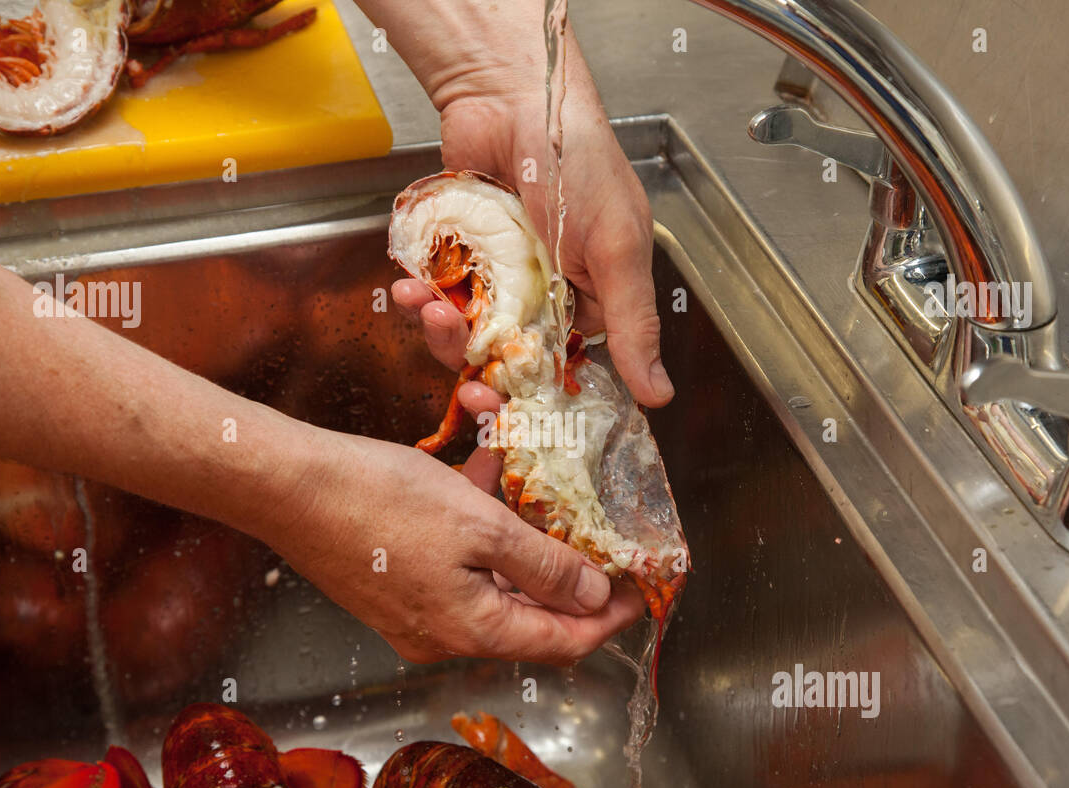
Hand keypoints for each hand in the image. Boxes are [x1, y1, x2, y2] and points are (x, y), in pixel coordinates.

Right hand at [267, 426, 643, 663]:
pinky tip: (483, 480)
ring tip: (537, 490)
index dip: (607, 616)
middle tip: (597, 534)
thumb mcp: (480, 526)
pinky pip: (457, 565)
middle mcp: (443, 634)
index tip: (640, 585)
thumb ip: (543, 565)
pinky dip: (480, 531)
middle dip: (565, 571)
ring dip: (520, 541)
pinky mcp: (393, 583)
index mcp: (471, 630)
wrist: (288, 486)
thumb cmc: (380, 502)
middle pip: (529, 615)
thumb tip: (593, 597)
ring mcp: (414, 613)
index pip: (562, 642)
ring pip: (492, 583)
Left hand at [372, 3, 672, 407]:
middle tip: (464, 385)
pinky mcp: (455, 253)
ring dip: (441, 331)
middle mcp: (541, 294)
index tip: (504, 413)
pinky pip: (433, 292)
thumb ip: (633, 323)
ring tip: (429, 313)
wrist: (512, 93)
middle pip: (504, 358)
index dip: (531, 395)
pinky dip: (418, 296)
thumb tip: (659, 393)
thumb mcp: (617, 249)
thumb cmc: (578, 162)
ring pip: (463, 330)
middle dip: (478, 369)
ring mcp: (495, 275)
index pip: (561, 367)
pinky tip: (409, 290)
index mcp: (589, 300)